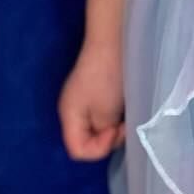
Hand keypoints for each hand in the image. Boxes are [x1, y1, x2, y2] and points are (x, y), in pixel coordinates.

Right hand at [59, 45, 124, 160]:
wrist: (112, 43)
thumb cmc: (107, 79)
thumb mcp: (106, 112)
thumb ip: (103, 133)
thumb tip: (105, 136)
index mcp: (68, 117)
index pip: (78, 151)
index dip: (98, 148)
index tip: (114, 130)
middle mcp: (71, 111)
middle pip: (85, 140)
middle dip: (106, 139)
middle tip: (122, 126)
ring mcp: (81, 101)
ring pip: (94, 129)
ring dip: (111, 128)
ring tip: (125, 118)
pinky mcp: (92, 93)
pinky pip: (99, 116)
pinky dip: (112, 118)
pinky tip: (123, 110)